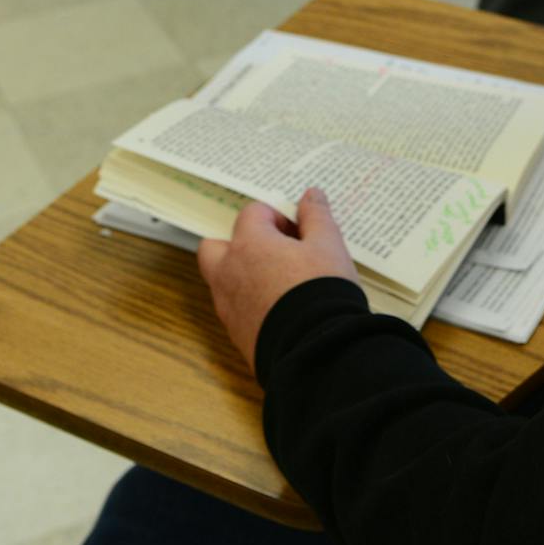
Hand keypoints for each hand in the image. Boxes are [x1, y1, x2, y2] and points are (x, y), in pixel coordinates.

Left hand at [198, 188, 360, 374]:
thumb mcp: (328, 245)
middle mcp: (229, 273)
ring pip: (222, 281)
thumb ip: (317, 216)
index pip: (251, 214)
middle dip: (238, 243)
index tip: (299, 231)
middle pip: (215, 246)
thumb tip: (311, 195)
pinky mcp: (236, 334)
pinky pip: (234, 310)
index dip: (277, 217)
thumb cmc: (320, 290)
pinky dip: (249, 303)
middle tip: (271, 250)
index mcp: (249, 244)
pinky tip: (280, 308)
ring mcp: (228, 306)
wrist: (316, 348)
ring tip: (279, 281)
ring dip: (242, 275)